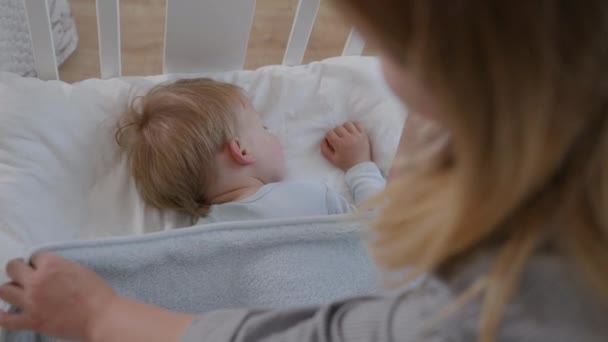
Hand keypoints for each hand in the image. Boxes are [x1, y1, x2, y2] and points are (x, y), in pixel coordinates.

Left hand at [0, 253, 116, 340]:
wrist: (102, 316)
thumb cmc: (98, 293)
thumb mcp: (80, 269)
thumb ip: (60, 267)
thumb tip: (49, 271)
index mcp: (52, 264)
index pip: (35, 256)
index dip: (39, 262)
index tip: (44, 268)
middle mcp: (37, 280)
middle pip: (12, 268)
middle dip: (19, 270)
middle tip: (27, 276)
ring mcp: (31, 301)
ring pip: (4, 290)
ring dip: (11, 289)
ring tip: (20, 292)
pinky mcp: (32, 321)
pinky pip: (5, 319)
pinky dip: (1, 315)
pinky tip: (4, 311)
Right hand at [322, 121, 371, 171]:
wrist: (360, 167)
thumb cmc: (345, 164)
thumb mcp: (332, 159)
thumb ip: (324, 149)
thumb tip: (324, 139)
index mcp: (339, 144)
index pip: (330, 133)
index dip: (329, 136)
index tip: (331, 141)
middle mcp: (348, 138)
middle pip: (338, 128)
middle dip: (336, 133)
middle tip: (338, 139)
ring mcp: (357, 136)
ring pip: (347, 124)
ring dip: (345, 128)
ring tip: (346, 134)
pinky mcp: (364, 135)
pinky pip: (358, 124)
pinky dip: (354, 126)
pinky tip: (353, 131)